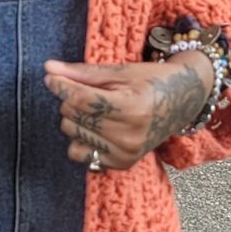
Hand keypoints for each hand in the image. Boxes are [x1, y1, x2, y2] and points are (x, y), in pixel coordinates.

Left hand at [43, 54, 213, 171]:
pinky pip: (81, 154)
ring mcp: (126, 153)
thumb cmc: (151, 81)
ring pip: (73, 134)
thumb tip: (49, 68)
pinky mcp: (122, 164)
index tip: (51, 76)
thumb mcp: (120, 71)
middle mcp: (130, 135)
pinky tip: (99, 128)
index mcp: (132, 108)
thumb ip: (83, 73)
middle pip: (74, 116)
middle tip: (92, 91)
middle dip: (72, 99)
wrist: (182, 101)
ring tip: (99, 109)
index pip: (81, 99)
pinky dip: (82, 139)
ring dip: (76, 119)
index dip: (61, 85)